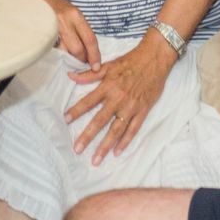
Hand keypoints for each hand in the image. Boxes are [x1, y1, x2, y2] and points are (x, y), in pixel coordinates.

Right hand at [48, 0, 102, 68]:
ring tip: (72, 59)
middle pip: (77, 48)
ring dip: (70, 58)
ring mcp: (53, 27)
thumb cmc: (59, 6)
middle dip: (82, 59)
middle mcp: (65, 21)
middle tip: (83, 63)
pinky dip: (60, 54)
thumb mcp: (74, 13)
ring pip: (65, 51)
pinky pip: (54, 49)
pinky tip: (61, 53)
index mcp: (76, 15)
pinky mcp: (44, 33)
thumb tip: (90, 50)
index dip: (94, 55)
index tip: (97, 66)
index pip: (89, 39)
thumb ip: (81, 29)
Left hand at [65, 34, 172, 164]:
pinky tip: (116, 152)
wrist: (155, 59)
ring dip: (105, 146)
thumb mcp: (109, 65)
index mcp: (108, 86)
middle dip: (88, 136)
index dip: (76, 111)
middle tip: (77, 149)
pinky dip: (125, 142)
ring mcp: (131, 107)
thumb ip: (89, 74)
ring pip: (116, 130)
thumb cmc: (130, 61)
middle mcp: (118, 99)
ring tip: (96, 159)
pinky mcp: (143, 111)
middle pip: (100, 121)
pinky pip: (133, 130)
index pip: (88, 101)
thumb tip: (71, 76)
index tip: (65, 120)